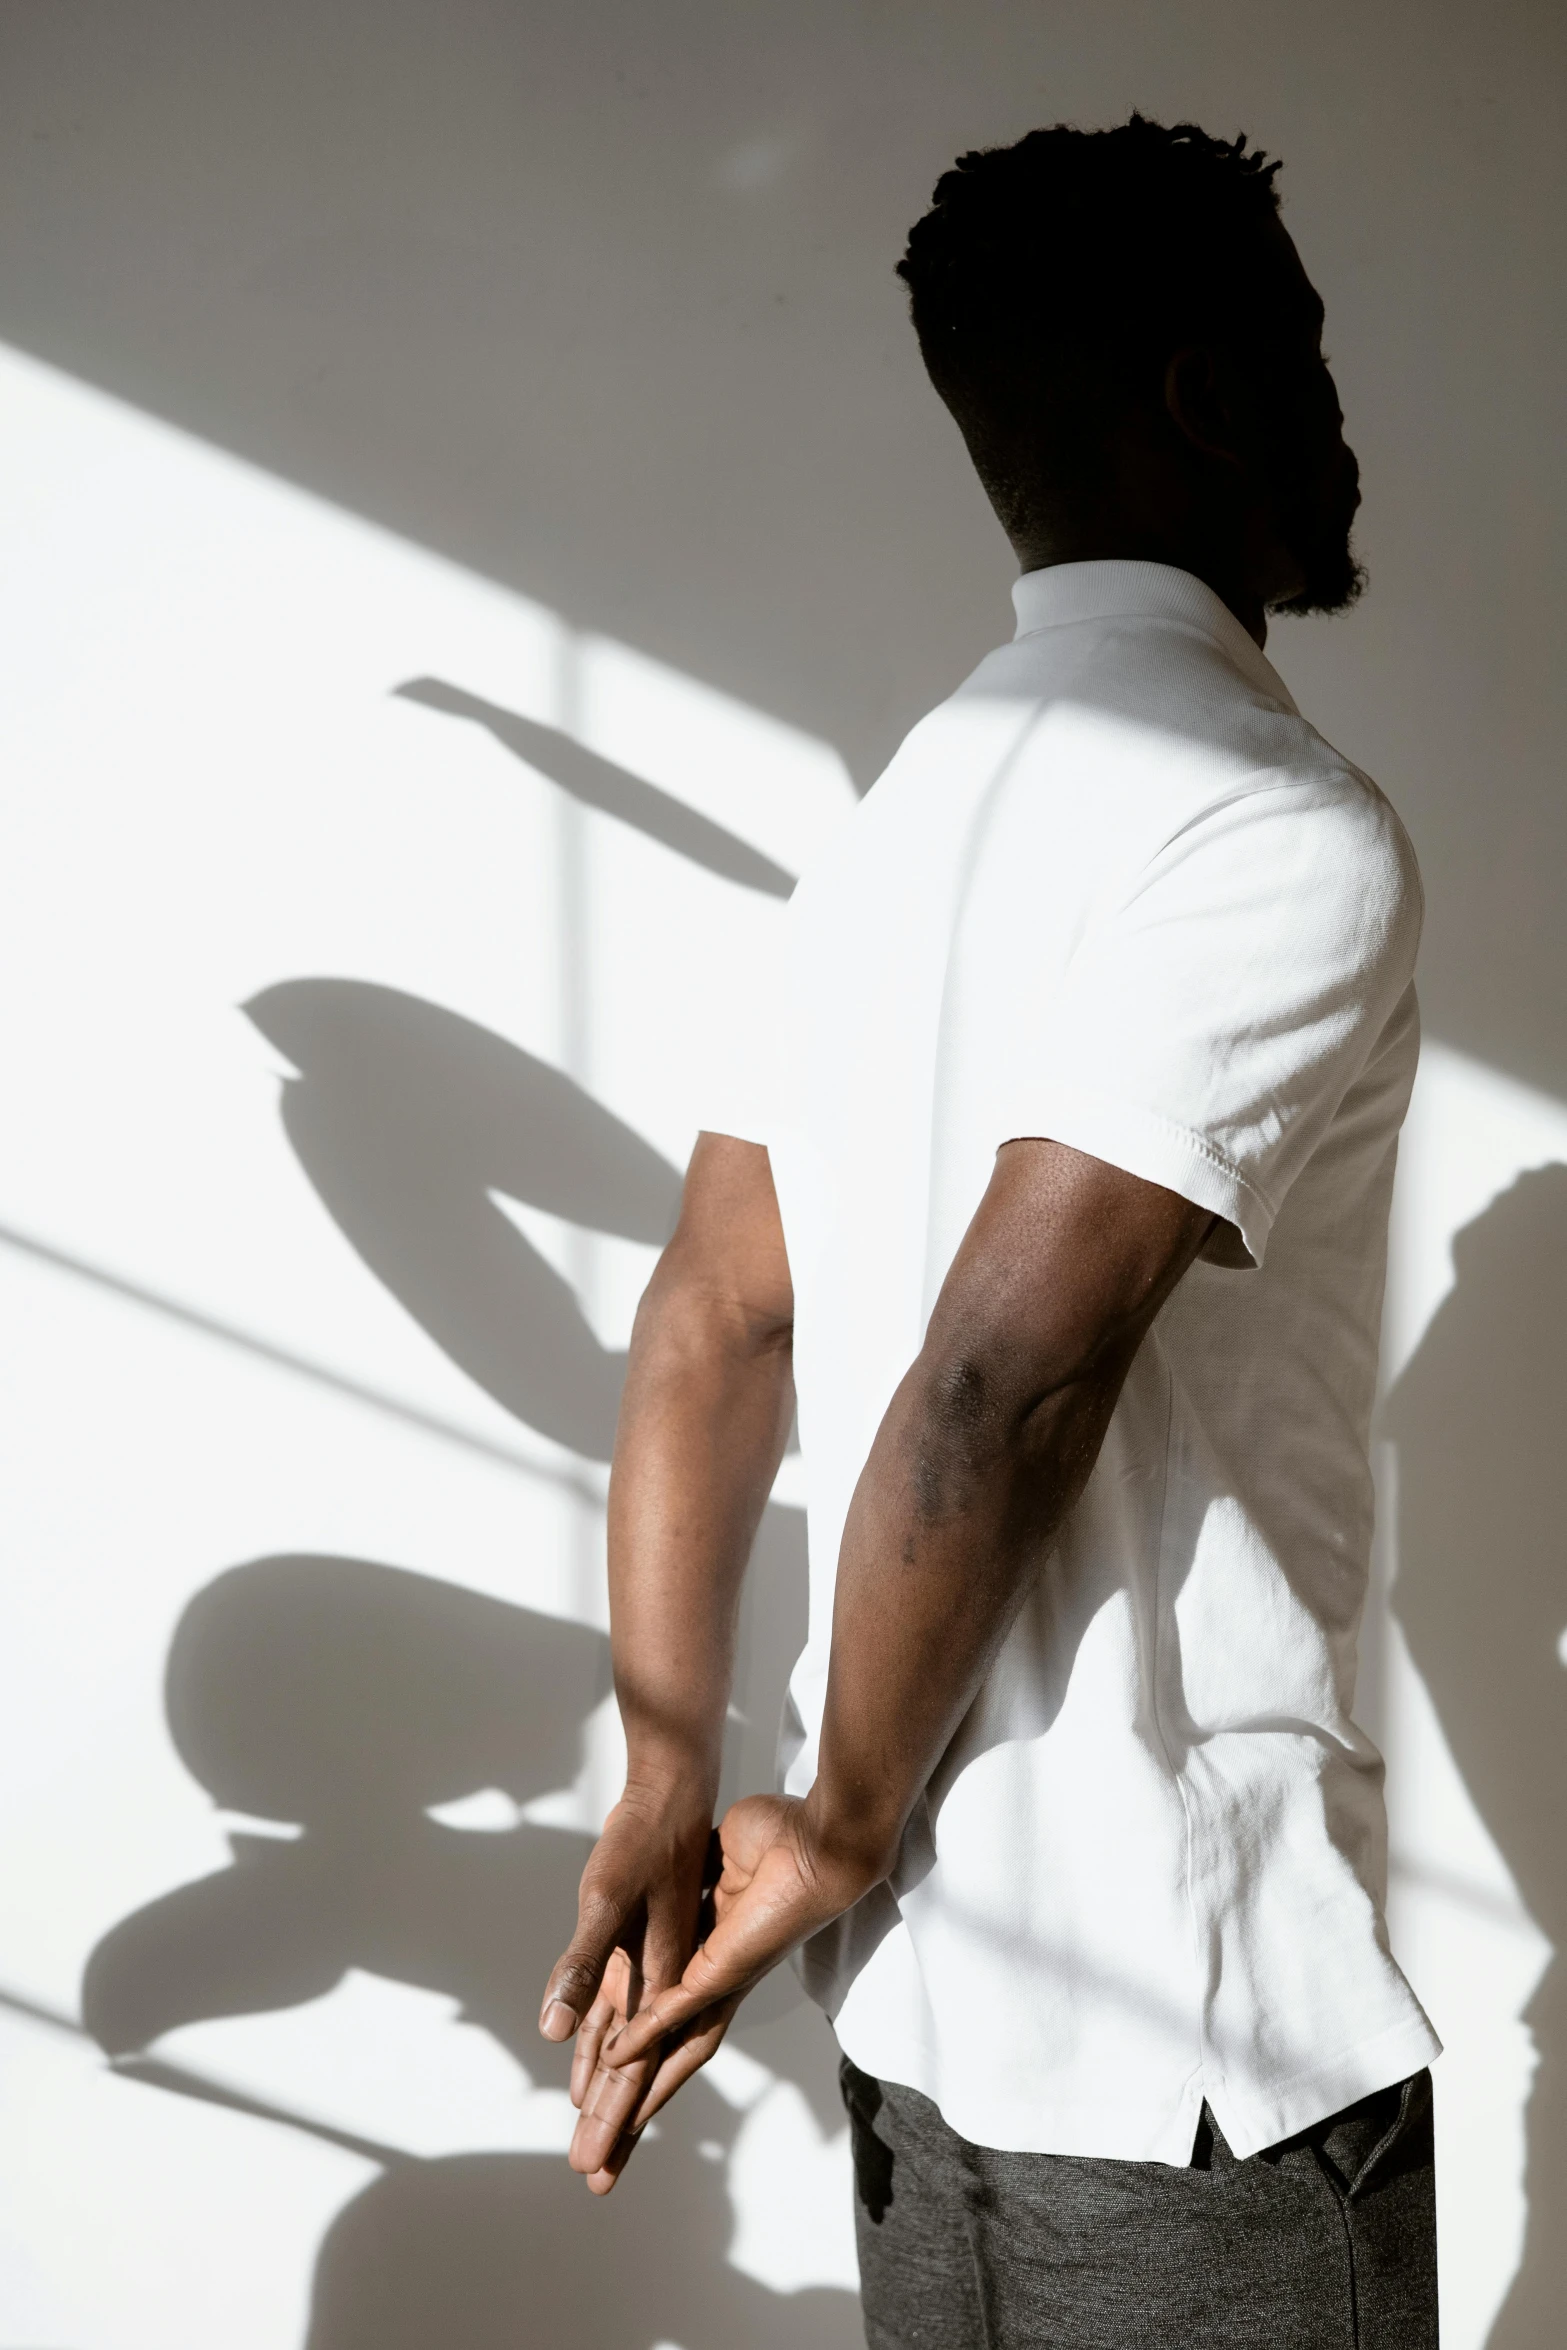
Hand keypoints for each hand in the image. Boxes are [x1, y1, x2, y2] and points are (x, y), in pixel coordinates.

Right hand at [563, 1791, 878, 2186]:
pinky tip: (614, 2059)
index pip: (665, 2026)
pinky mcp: (724, 1970)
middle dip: (628, 2117)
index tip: (600, 2096)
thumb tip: (690, 1862)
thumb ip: (698, 1876)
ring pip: (669, 2055)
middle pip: (665, 2064)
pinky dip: (645, 2034)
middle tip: (596, 2168)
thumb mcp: (721, 1856)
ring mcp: (722, 1982)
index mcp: (713, 1956)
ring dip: (632, 2100)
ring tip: (598, 2139)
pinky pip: (677, 2011)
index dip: (634, 2065)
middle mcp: (717, 1983)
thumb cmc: (784, 1836)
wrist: (823, 1837)